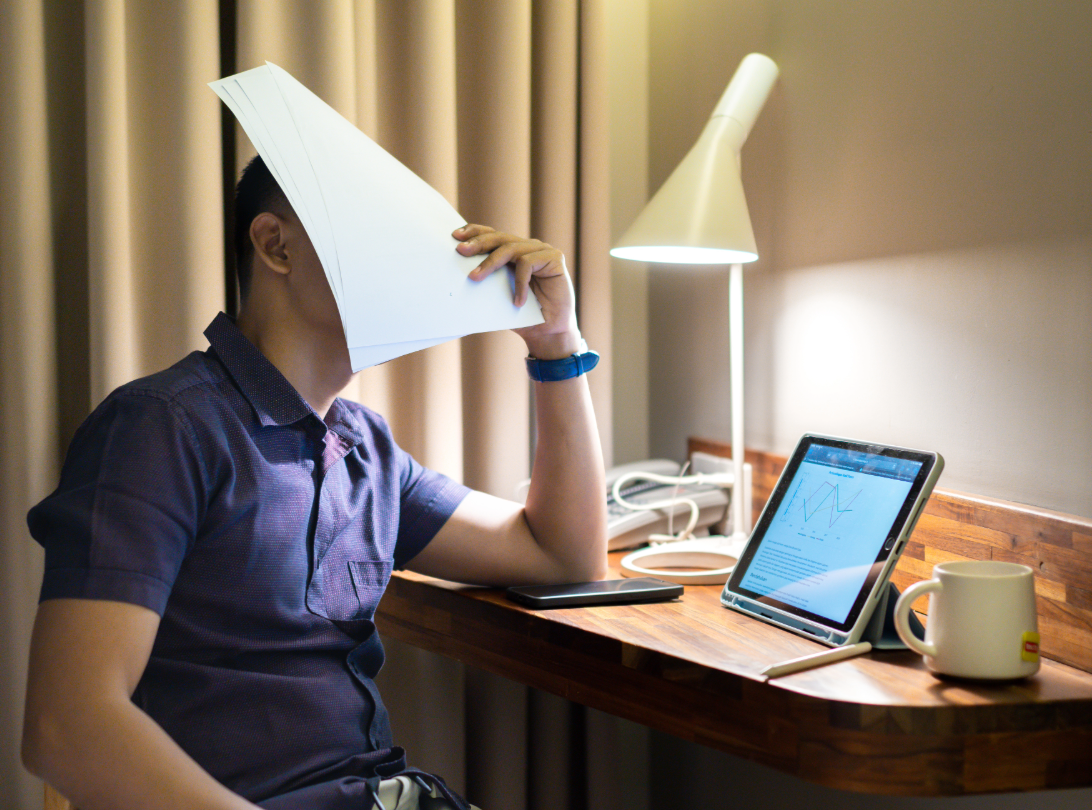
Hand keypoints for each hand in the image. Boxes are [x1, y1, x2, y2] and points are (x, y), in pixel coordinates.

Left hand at [454, 224, 580, 359]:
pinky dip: (519, 283)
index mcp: (515, 252)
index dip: (475, 232)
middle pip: (499, 237)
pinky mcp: (554, 258)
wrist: (548, 333)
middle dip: (478, 243)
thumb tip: (458, 273)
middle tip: (461, 251)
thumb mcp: (498, 295)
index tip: (455, 237)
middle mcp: (528, 247)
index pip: (493, 234)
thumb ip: (487, 280)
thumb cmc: (522, 315)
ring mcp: (542, 251)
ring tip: (475, 278)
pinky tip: (517, 302)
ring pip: (510, 249)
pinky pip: (527, 263)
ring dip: (490, 263)